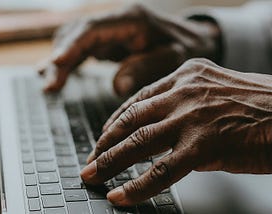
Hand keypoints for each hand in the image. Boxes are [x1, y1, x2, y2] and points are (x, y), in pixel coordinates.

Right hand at [39, 5, 220, 95]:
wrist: (192, 39)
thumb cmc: (184, 48)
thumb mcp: (173, 58)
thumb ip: (145, 68)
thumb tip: (117, 86)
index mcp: (132, 20)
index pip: (93, 29)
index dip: (72, 45)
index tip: (55, 63)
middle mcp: (116, 20)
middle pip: (78, 34)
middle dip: (61, 59)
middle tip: (50, 86)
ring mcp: (110, 29)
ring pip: (75, 39)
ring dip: (60, 61)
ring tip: (50, 85)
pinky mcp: (108, 40)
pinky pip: (81, 47)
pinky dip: (68, 61)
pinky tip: (55, 72)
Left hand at [80, 58, 271, 205]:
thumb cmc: (259, 106)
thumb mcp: (214, 95)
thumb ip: (184, 109)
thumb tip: (161, 137)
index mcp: (185, 75)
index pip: (138, 100)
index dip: (116, 121)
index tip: (104, 136)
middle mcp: (184, 91)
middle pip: (131, 119)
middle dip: (105, 142)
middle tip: (91, 159)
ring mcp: (191, 116)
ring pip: (139, 142)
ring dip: (111, 161)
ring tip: (94, 175)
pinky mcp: (203, 144)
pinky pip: (161, 170)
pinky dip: (137, 186)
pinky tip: (120, 195)